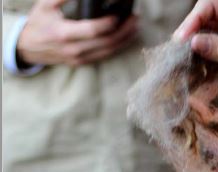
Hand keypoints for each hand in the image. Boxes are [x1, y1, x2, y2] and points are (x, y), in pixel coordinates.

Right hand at [17, 0, 137, 66]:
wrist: (28, 48)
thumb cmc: (38, 24)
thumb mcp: (46, 5)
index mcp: (64, 34)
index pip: (93, 31)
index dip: (109, 23)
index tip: (119, 14)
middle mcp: (73, 49)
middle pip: (105, 43)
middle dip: (123, 31)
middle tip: (135, 19)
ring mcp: (78, 59)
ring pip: (107, 52)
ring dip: (123, 40)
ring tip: (135, 28)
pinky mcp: (81, 63)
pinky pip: (103, 57)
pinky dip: (116, 48)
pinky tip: (124, 39)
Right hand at [174, 0, 217, 103]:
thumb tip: (194, 43)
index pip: (211, 6)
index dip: (194, 20)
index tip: (183, 40)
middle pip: (205, 23)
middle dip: (191, 36)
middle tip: (177, 54)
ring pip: (207, 42)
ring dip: (195, 53)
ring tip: (182, 66)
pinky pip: (213, 59)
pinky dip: (204, 66)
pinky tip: (195, 74)